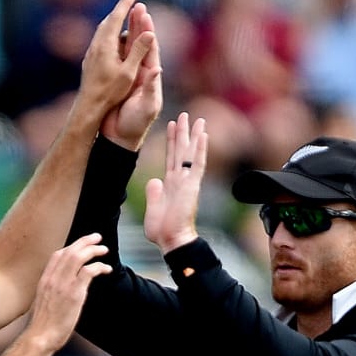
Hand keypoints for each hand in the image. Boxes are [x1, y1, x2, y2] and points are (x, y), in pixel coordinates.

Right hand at [24, 234, 111, 351]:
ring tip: (104, 249)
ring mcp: (63, 284)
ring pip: (79, 257)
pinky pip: (89, 271)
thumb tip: (63, 290)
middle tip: (97, 237)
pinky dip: (100, 266)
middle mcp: (52, 278)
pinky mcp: (74, 293)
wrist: (40, 336)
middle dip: (85, 241)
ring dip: (93, 250)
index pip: (57, 254)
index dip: (71, 246)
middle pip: (69, 251)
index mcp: (44, 279)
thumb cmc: (43, 325)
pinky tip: (106, 269)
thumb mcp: (43, 302)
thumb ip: (52, 291)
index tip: (81, 244)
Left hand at [76, 0, 154, 119]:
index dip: (126, 3)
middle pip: (108, 20)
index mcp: (106, 45)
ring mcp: (91, 53)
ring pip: (102, 29)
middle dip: (120, 8)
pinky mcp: (89, 60)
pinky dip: (108, 31)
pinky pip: (99, 39)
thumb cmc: (110, 92)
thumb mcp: (128, 72)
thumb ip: (138, 51)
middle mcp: (96, 45)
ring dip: (113, 19)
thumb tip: (150, 32)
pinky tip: (110, 37)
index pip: (117, 16)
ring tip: (121, 14)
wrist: (88, 107)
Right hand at [100, 2, 162, 150]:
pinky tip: (110, 34)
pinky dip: (114, 45)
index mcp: (151, 78)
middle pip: (141, 45)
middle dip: (139, 25)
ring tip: (124, 14)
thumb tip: (157, 68)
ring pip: (128, 49)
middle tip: (136, 7)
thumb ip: (151, 88)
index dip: (148, 32)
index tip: (145, 15)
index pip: (151, 50)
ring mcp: (128, 77)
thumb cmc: (135, 125)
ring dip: (127, 31)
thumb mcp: (147, 107)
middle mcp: (141, 74)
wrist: (118, 138)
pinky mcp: (116, 81)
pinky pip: (116, 59)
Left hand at [144, 113, 207, 253]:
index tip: (172, 124)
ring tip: (195, 119)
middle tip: (184, 115)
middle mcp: (180, 180)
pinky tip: (203, 135)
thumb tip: (154, 180)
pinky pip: (197, 164)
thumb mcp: (152, 207)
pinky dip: (200, 149)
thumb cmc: (162, 230)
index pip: (171, 157)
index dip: (171, 141)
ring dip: (192, 136)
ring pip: (190, 153)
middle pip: (181, 151)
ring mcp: (187, 182)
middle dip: (182, 132)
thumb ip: (153, 193)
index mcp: (170, 184)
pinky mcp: (193, 186)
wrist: (171, 240)